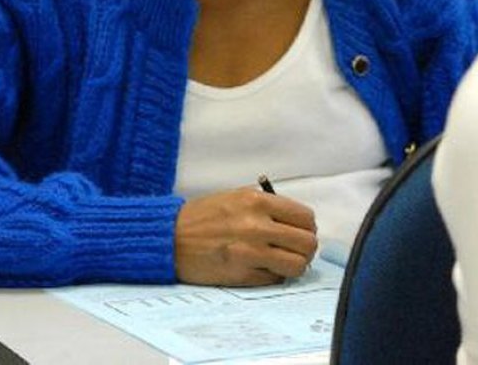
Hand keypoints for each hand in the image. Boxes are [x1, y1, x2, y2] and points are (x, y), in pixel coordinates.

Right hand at [175, 186, 317, 285]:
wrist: (169, 238)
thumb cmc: (202, 217)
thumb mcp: (237, 197)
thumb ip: (268, 206)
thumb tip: (298, 223)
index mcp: (257, 202)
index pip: (305, 218)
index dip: (307, 227)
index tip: (300, 231)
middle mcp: (256, 226)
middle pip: (307, 243)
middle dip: (305, 248)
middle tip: (295, 249)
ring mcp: (250, 252)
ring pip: (297, 265)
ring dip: (293, 265)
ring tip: (281, 261)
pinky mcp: (242, 275)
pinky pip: (275, 280)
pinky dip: (274, 276)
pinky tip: (262, 268)